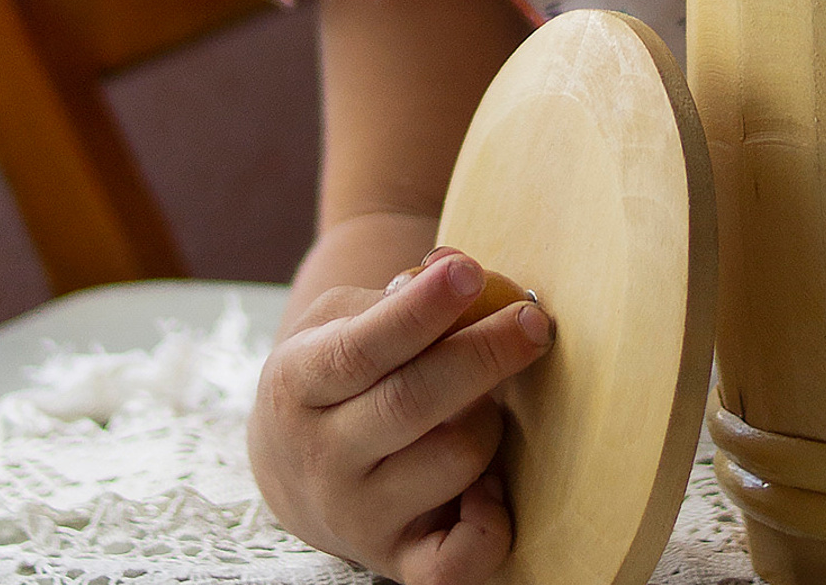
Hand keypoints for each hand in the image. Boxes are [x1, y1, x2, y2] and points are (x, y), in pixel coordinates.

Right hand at [248, 248, 555, 583]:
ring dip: (489, 419)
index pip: (362, 347)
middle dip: (483, 355)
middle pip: (412, 402)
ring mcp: (358, 516)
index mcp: (298, 383)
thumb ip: (396, 295)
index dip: (420, 309)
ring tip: (487, 401)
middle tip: (531, 321)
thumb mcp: (341, 319)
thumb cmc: (338, 371)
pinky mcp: (397, 562)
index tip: (469, 272)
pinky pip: (458, 562)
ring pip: (452, 460)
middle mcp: (322, 457)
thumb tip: (454, 270)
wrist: (293, 464)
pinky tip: (494, 483)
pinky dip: (492, 524)